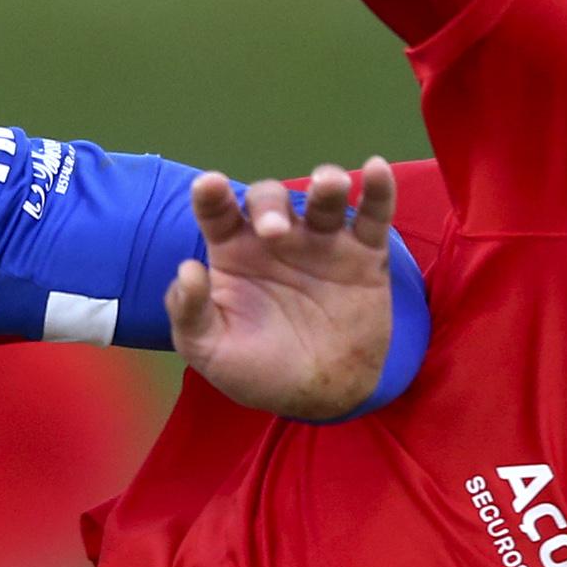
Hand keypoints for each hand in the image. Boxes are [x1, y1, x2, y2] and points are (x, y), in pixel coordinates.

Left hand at [168, 160, 401, 420]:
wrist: (319, 397)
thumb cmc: (257, 369)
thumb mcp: (209, 350)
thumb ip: (189, 313)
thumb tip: (188, 269)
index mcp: (235, 253)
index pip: (218, 213)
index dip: (211, 195)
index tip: (208, 186)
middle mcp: (277, 239)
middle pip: (270, 199)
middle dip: (271, 205)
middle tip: (275, 233)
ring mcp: (322, 243)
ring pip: (323, 198)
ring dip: (326, 184)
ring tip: (329, 187)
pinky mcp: (364, 256)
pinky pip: (373, 215)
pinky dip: (378, 190)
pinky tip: (376, 169)